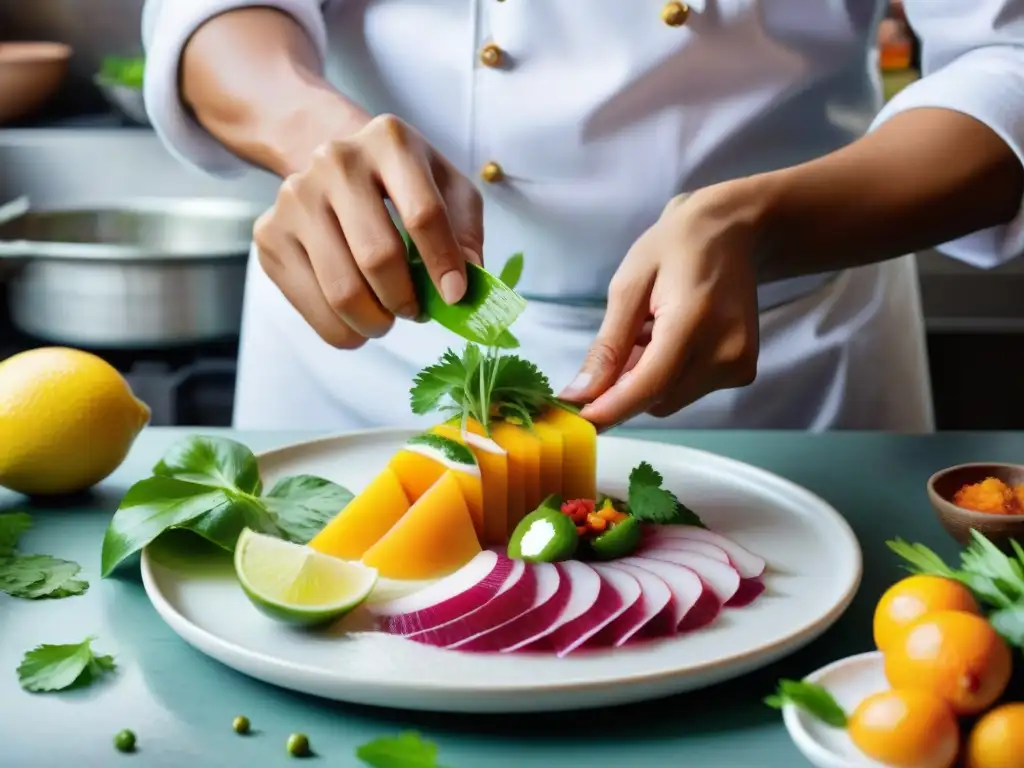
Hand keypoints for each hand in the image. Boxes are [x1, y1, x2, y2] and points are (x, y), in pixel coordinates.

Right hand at [253, 113, 483, 348]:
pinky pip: (311, 306)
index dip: (443, 265)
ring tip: (388, 319)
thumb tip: (465, 284)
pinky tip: (358, 320)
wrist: (336, 165)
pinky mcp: (269, 234)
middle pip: (377, 257)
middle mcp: (335, 162)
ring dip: (375, 322)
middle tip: (416, 311)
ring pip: (342, 290)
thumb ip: (465, 232)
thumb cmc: (405, 183)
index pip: (423, 215)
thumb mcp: (448, 190)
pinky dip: (343, 330)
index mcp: (390, 141)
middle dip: (406, 300)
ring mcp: (295, 197)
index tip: (455, 297)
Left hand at [561, 187, 763, 428]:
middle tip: (618, 345)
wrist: (733, 230)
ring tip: (650, 332)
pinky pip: (687, 391)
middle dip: (624, 388)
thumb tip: (580, 395)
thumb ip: (608, 346)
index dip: (609, 409)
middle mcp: (725, 351)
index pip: (647, 386)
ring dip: (646, 380)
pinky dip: (668, 375)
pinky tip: (669, 339)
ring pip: (669, 399)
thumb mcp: (628, 286)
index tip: (576, 422)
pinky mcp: (743, 371)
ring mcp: (739, 364)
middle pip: (656, 399)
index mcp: (694, 321)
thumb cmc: (674, 247)